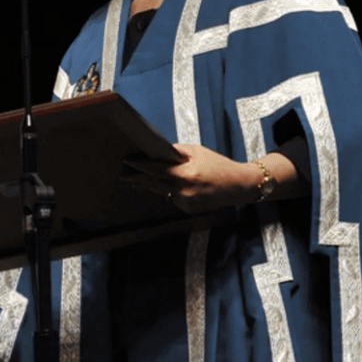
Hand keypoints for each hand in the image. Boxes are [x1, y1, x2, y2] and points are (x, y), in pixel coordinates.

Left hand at [123, 143, 261, 214]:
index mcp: (185, 173)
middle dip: (138, 179)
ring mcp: (185, 202)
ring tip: (138, 181)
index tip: (128, 162)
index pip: (156, 170)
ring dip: (153, 186)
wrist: (237, 185)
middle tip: (124, 176)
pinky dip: (169, 192)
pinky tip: (170, 187)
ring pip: (162, 192)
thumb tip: (159, 152)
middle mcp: (183, 190)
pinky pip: (172, 199)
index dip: (140, 166)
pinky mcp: (188, 209)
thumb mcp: (197, 151)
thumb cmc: (218, 164)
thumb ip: (177, 152)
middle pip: (153, 184)